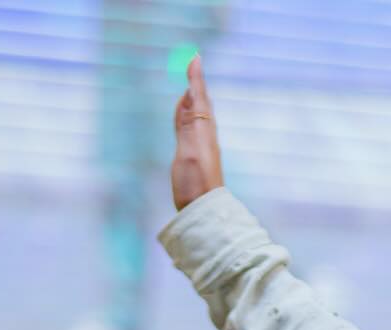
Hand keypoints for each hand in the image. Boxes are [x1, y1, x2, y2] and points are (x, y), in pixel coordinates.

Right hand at [171, 54, 224, 210]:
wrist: (202, 211)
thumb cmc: (195, 183)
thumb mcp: (189, 150)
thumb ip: (188, 123)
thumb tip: (190, 94)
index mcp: (204, 131)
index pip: (200, 97)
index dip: (196, 79)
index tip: (196, 57)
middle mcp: (205, 135)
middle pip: (200, 103)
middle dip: (195, 83)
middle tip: (194, 64)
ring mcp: (200, 146)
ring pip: (196, 114)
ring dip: (192, 97)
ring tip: (191, 83)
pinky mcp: (193, 156)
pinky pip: (191, 128)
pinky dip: (187, 115)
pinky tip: (186, 116)